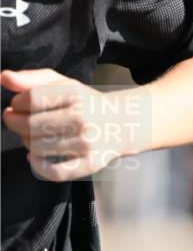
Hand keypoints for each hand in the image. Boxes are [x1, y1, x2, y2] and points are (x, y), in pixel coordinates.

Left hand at [1, 69, 136, 180]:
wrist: (123, 123)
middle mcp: (82, 117)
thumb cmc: (85, 103)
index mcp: (75, 93)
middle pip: (30, 124)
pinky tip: (35, 157)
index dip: (16, 103)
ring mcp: (87, 142)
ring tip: (32, 136)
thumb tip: (4, 78)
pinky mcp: (90, 163)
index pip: (31, 98)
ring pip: (37, 147)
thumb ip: (31, 79)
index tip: (18, 105)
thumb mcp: (62, 84)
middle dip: (16, 123)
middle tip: (20, 121)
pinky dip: (38, 166)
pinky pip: (54, 172)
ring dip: (27, 142)